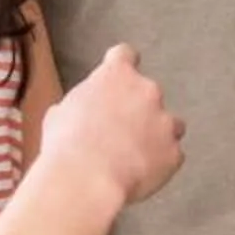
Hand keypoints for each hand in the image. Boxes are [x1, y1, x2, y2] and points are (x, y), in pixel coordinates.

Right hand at [41, 45, 184, 206]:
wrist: (86, 179)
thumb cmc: (67, 146)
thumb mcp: (59, 114)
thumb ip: (81, 104)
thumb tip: (80, 114)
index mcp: (116, 75)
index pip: (125, 55)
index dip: (122, 66)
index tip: (121, 76)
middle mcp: (147, 91)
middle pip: (149, 95)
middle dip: (137, 111)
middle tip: (117, 134)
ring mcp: (166, 122)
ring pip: (170, 125)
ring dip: (156, 136)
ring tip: (132, 157)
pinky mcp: (174, 152)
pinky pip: (172, 156)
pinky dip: (160, 164)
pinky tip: (139, 175)